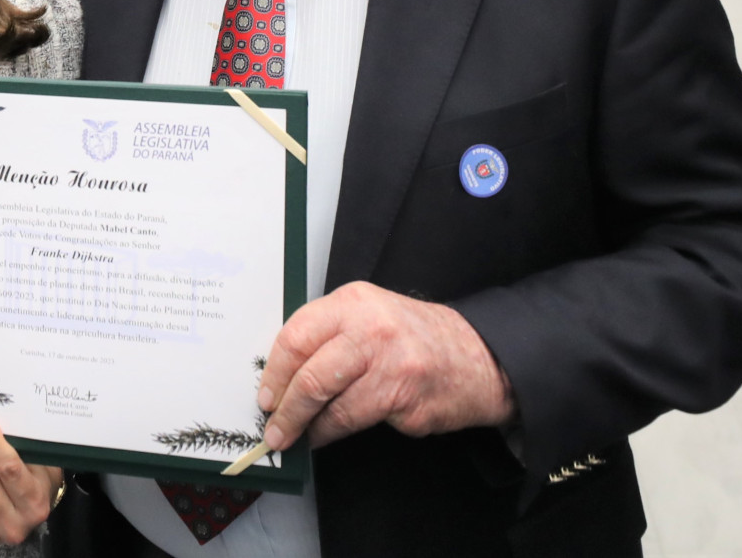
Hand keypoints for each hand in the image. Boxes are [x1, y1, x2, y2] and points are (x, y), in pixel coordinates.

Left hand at [256, 281, 513, 451]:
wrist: (477, 357)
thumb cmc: (412, 339)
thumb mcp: (368, 317)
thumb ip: (328, 335)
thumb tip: (280, 375)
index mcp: (353, 303)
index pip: (297, 335)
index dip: (274, 371)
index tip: (264, 395)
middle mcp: (370, 329)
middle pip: (310, 373)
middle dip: (285, 408)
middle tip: (273, 428)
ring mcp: (391, 365)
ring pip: (330, 403)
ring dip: (306, 427)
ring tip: (296, 438)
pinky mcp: (405, 399)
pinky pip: (355, 421)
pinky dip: (332, 434)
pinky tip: (325, 436)